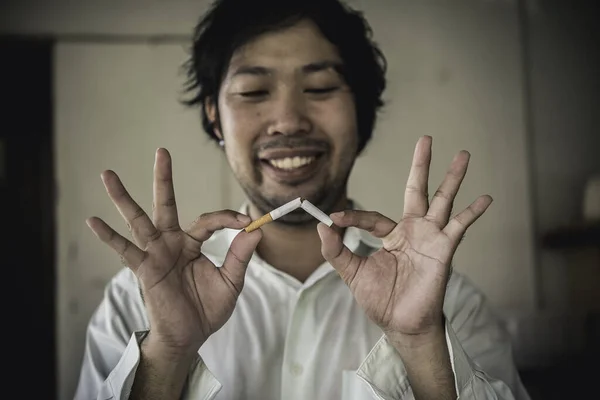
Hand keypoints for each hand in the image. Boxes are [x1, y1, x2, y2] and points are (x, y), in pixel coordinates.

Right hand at [86, 148, 261, 357]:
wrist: (190, 335)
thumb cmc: (208, 308)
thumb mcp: (231, 281)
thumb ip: (240, 256)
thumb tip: (257, 229)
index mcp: (192, 243)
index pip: (209, 220)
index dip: (228, 218)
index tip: (247, 221)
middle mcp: (172, 242)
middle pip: (166, 204)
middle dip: (163, 178)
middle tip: (162, 151)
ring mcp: (156, 253)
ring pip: (139, 219)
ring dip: (123, 198)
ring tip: (107, 174)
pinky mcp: (145, 269)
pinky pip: (125, 250)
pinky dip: (109, 236)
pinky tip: (93, 220)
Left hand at [317, 136, 491, 342]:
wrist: (401, 324)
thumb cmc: (380, 300)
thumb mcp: (351, 273)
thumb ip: (335, 250)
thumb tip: (322, 225)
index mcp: (390, 236)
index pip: (372, 216)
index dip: (352, 217)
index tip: (334, 218)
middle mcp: (412, 231)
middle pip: (418, 190)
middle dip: (421, 165)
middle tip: (426, 139)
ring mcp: (430, 238)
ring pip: (443, 200)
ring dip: (453, 177)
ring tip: (463, 154)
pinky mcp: (443, 249)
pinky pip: (459, 226)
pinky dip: (472, 212)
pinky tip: (485, 198)